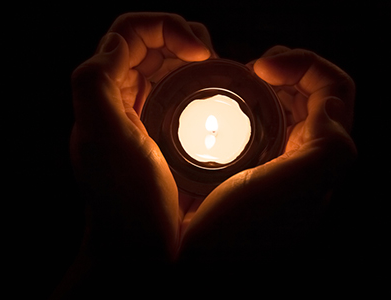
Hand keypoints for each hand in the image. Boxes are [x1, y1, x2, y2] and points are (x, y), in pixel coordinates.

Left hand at [69, 13, 212, 266]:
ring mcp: (146, 115)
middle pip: (154, 44)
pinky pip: (185, 94)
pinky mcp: (167, 133)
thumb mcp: (104, 140)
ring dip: (197, 60)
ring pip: (171, 67)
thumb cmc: (124, 200)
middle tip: (212, 59)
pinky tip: (219, 99)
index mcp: (106, 91)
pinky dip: (203, 85)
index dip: (166, 27)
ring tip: (220, 74)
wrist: (141, 247)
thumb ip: (94, 83)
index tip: (199, 52)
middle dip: (185, 38)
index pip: (131, 32)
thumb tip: (117, 42)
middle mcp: (123, 98)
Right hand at [179, 46, 356, 262]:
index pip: (333, 91)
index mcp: (319, 157)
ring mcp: (277, 157)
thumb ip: (328, 150)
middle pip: (312, 92)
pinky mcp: (251, 162)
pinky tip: (229, 103)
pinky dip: (250, 101)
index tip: (261, 68)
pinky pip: (261, 119)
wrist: (193, 258)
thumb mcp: (290, 191)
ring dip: (270, 82)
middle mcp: (303, 156)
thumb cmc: (235, 230)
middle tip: (255, 67)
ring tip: (243, 77)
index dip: (303, 66)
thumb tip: (328, 103)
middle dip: (289, 68)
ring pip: (287, 103)